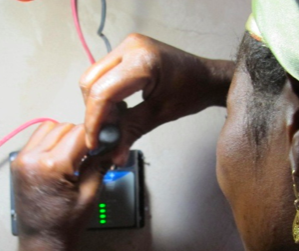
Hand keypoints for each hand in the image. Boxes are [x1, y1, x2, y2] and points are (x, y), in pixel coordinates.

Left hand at [11, 121, 109, 245]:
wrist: (42, 241)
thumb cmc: (63, 225)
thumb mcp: (89, 194)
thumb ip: (98, 165)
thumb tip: (108, 147)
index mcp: (51, 166)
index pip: (79, 133)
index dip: (95, 137)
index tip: (104, 143)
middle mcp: (32, 159)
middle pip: (64, 127)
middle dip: (80, 136)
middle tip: (91, 153)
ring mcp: (22, 160)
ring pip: (49, 128)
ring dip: (64, 136)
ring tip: (74, 156)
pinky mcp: (18, 163)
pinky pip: (37, 139)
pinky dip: (51, 142)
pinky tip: (60, 158)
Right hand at [79, 33, 233, 163]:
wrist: (207, 76)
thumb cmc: (192, 91)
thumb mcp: (160, 114)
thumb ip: (132, 132)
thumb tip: (113, 156)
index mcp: (142, 60)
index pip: (103, 92)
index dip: (94, 121)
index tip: (94, 143)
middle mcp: (129, 47)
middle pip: (91, 83)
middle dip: (93, 112)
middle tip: (104, 135)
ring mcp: (126, 46)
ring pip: (92, 79)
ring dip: (97, 105)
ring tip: (113, 123)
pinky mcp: (125, 51)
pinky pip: (102, 75)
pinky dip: (104, 95)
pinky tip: (117, 110)